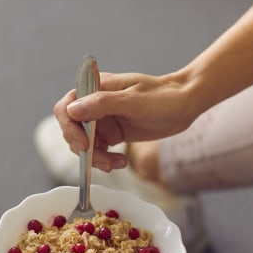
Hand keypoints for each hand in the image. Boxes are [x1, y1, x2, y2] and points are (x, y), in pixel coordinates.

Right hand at [53, 71, 196, 171]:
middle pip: (72, 129)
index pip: (67, 107)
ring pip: (84, 144)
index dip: (69, 128)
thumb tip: (73, 110)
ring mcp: (103, 119)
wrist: (185, 105)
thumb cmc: (163, 97)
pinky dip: (105, 160)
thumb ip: (102, 104)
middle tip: (103, 162)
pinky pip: (98, 150)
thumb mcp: (133, 101)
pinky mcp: (112, 133)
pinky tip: (120, 162)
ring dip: (95, 158)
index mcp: (96, 88)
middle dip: (84, 149)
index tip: (84, 144)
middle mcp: (95, 103)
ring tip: (115, 164)